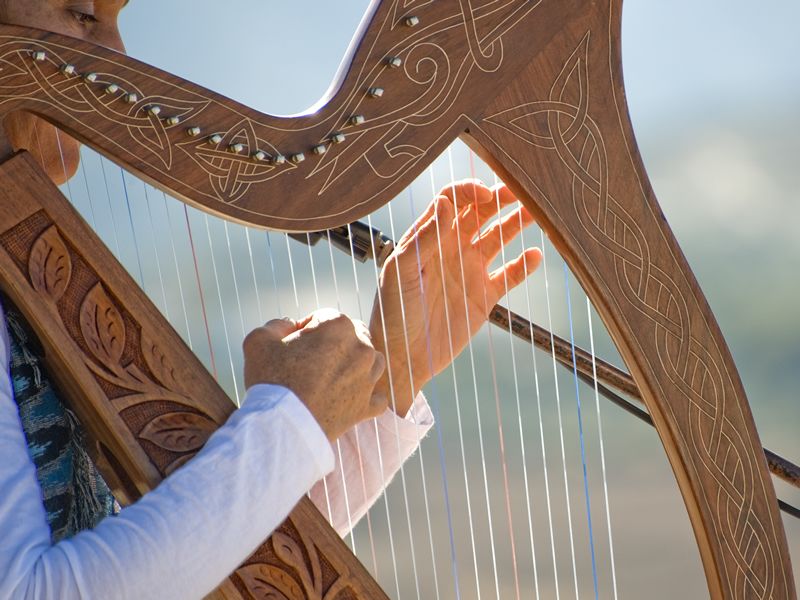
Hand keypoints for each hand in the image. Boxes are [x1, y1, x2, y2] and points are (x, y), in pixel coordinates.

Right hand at [243, 309, 386, 441]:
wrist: (283, 428)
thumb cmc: (270, 381)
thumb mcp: (258, 340)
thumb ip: (276, 324)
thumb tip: (290, 326)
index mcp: (338, 326)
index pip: (324, 317)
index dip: (307, 329)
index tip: (294, 344)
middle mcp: (361, 348)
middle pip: (353, 336)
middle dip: (336, 343)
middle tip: (312, 361)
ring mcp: (368, 378)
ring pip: (371, 362)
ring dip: (355, 365)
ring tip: (331, 377)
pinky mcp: (368, 406)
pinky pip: (376, 397)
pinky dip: (365, 397)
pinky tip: (348, 399)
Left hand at [369, 179, 541, 415]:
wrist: (404, 356)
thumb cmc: (393, 311)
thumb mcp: (401, 271)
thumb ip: (424, 238)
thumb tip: (445, 202)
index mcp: (429, 237)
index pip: (453, 201)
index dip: (470, 191)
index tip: (487, 194)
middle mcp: (452, 248)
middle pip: (480, 212)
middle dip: (500, 198)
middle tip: (522, 190)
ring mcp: (470, 270)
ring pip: (499, 237)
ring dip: (517, 223)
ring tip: (536, 213)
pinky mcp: (485, 295)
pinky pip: (510, 274)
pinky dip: (525, 264)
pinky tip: (536, 255)